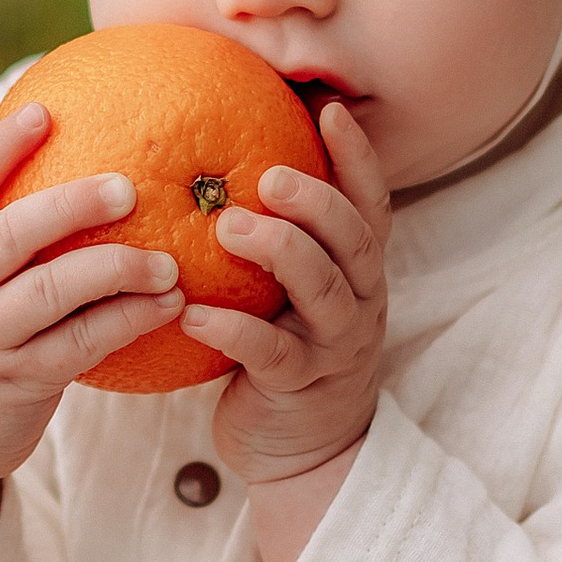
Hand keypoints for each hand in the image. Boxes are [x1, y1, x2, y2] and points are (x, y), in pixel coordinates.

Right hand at [0, 106, 182, 561]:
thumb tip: (60, 165)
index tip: (42, 111)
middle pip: (10, 233)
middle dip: (71, 204)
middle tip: (128, 186)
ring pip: (54, 290)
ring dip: (118, 268)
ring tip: (167, 259)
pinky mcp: (17, 382)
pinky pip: (83, 343)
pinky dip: (130, 320)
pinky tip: (169, 304)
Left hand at [180, 98, 390, 549]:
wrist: (302, 450)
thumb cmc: (284, 347)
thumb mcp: (287, 289)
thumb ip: (271, 234)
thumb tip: (213, 159)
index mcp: (357, 270)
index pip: (371, 204)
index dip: (358, 157)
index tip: (330, 111)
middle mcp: (358, 302)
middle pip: (354, 241)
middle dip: (317, 202)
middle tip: (269, 176)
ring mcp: (334, 347)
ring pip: (322, 291)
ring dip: (280, 252)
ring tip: (229, 227)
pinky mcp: (299, 388)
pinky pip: (270, 355)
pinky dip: (232, 331)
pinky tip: (190, 313)